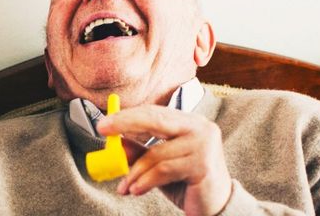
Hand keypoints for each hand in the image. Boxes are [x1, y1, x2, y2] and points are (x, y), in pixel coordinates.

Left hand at [96, 105, 232, 215]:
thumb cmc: (188, 184)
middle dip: (125, 124)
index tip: (104, 123)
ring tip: (125, 186)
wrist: (216, 208)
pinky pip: (163, 170)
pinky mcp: (202, 165)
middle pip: (156, 119)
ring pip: (156, 153)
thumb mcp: (159, 165)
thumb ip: (141, 152)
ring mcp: (204, 144)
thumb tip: (117, 142)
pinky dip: (145, 181)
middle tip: (103, 131)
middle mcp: (200, 128)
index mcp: (190, 122)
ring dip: (134, 172)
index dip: (127, 116)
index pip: (154, 113)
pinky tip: (137, 190)